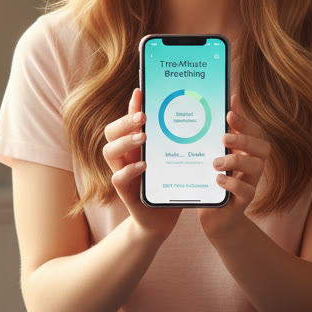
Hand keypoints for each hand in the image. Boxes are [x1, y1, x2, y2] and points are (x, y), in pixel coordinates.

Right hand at [102, 89, 178, 241]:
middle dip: (124, 121)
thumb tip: (202, 116)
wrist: (162, 220)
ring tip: (143, 137)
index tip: (140, 92)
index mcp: (135, 145)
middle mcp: (125, 157)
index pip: (128, 121)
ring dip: (125, 141)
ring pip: (109, 151)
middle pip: (111, 132)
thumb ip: (181, 141)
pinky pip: (118, 178)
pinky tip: (143, 166)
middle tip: (143, 117)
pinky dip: (129, 171)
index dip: (131, 105)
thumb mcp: (176, 160)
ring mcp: (122, 173)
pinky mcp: (125, 192)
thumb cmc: (170, 185)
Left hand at [199, 93, 270, 238]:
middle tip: (223, 138)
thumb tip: (231, 98)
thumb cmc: (215, 179)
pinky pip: (246, 191)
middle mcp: (253, 165)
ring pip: (256, 167)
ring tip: (215, 163)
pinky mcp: (244, 201)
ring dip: (235, 161)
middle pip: (263, 147)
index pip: (255, 132)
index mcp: (247, 151)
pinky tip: (218, 180)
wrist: (215, 216)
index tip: (229, 114)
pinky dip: (233, 183)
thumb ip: (223, 130)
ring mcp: (251, 183)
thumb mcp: (215, 154)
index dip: (245, 122)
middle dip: (244, 140)